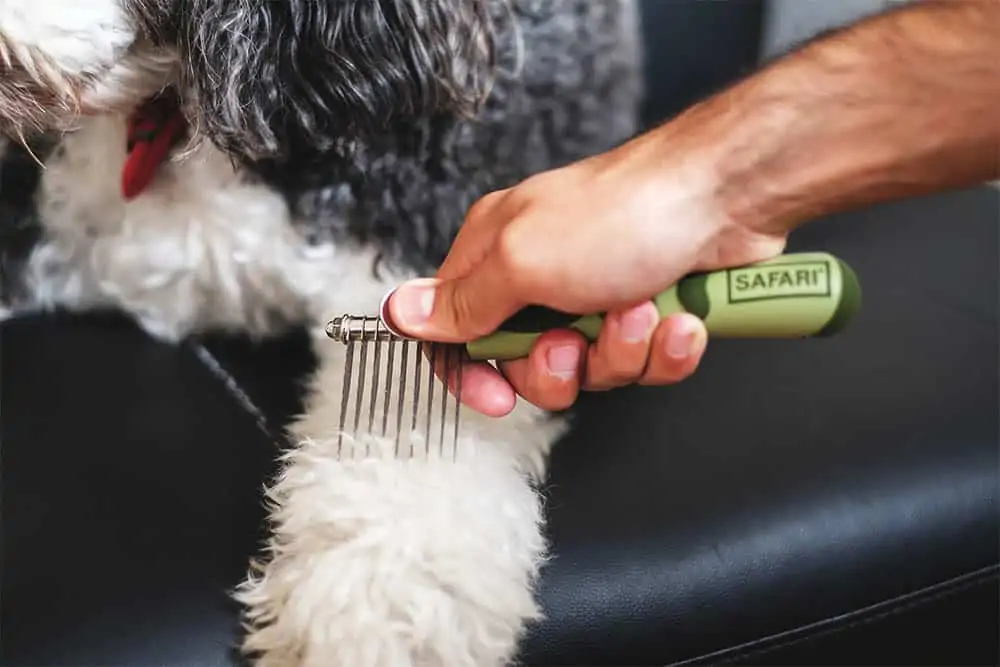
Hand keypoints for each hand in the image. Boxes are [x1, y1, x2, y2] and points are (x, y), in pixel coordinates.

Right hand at [385, 134, 786, 415]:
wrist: (726, 196)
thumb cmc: (626, 211)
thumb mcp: (523, 261)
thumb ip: (461, 301)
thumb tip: (401, 313)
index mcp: (495, 256)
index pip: (453, 332)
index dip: (469, 373)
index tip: (496, 396)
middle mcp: (541, 277)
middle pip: (523, 366)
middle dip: (557, 368)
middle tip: (574, 338)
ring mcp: (596, 296)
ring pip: (590, 371)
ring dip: (621, 353)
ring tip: (640, 312)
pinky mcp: (645, 312)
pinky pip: (643, 365)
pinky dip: (664, 350)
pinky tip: (678, 319)